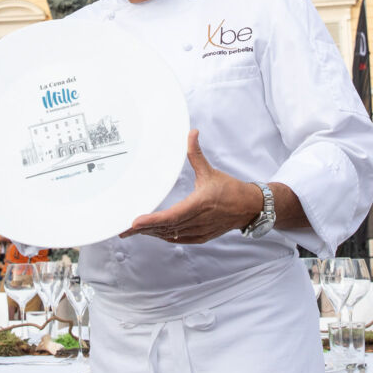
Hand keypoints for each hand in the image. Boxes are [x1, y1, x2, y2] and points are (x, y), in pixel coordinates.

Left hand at [120, 130, 261, 243]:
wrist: (249, 207)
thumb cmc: (230, 189)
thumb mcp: (210, 171)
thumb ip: (196, 154)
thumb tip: (191, 133)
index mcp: (199, 204)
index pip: (171, 216)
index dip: (152, 220)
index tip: (135, 222)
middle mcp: (198, 221)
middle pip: (166, 228)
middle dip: (144, 230)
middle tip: (123, 230)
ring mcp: (200, 231)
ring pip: (171, 236)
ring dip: (152, 234)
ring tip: (134, 231)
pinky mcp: (202, 237)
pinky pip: (179, 239)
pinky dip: (166, 237)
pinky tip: (154, 234)